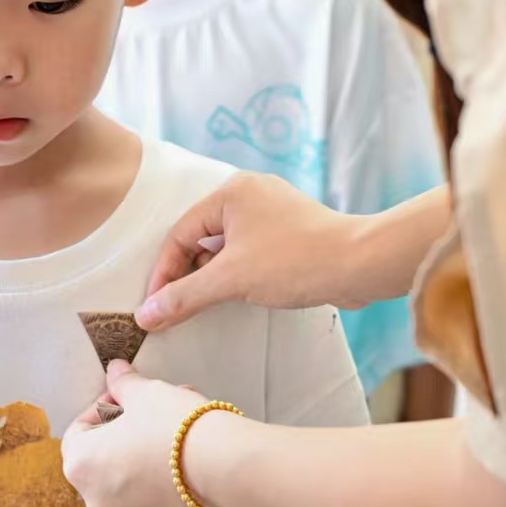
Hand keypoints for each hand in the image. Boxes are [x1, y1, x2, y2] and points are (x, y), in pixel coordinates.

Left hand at [62, 361, 232, 506]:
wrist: (226, 468)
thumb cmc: (174, 426)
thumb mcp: (146, 392)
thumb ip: (123, 383)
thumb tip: (115, 371)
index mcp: (82, 467)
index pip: (78, 432)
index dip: (102, 408)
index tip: (126, 398)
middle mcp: (97, 502)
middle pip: (104, 458)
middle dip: (128, 430)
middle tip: (153, 408)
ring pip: (131, 479)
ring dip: (146, 452)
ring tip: (178, 426)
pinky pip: (154, 498)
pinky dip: (164, 478)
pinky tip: (189, 456)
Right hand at [135, 172, 368, 331]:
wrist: (360, 264)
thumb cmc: (296, 261)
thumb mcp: (231, 280)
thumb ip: (184, 296)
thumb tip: (146, 315)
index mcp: (232, 191)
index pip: (181, 233)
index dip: (164, 271)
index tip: (155, 306)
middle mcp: (251, 194)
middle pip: (201, 237)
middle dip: (186, 273)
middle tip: (175, 308)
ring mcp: (272, 212)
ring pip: (225, 246)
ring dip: (211, 276)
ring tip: (202, 305)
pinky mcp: (289, 232)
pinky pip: (249, 251)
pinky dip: (236, 273)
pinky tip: (234, 296)